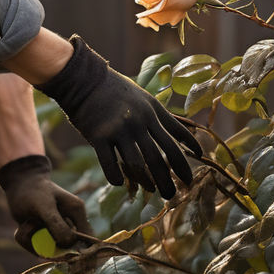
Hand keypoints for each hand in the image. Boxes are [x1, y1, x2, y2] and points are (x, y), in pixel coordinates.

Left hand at [0, 155, 91, 253]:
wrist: (20, 183)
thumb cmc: (34, 191)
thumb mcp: (45, 206)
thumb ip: (56, 224)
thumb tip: (68, 244)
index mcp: (77, 214)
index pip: (86, 241)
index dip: (76, 251)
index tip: (57, 250)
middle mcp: (69, 225)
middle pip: (63, 250)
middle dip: (45, 244)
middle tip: (33, 226)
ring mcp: (55, 231)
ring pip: (45, 250)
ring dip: (32, 240)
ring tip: (27, 223)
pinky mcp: (42, 235)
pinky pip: (34, 247)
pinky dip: (25, 238)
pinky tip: (23, 225)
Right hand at [36, 35, 201, 196]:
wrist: (84, 79)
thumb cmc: (115, 88)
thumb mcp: (144, 96)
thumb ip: (160, 115)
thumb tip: (184, 129)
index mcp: (152, 111)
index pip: (176, 139)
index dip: (185, 160)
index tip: (190, 177)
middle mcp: (139, 121)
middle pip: (160, 157)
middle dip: (169, 180)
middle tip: (173, 195)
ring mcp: (119, 129)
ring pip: (138, 164)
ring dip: (147, 182)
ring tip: (152, 192)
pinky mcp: (98, 135)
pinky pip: (110, 164)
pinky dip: (116, 177)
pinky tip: (119, 183)